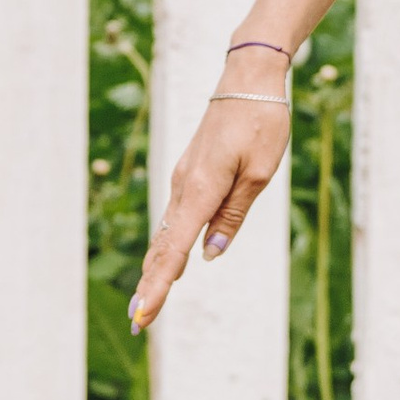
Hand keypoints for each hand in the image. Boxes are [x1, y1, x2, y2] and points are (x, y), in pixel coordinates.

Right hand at [129, 0, 345, 331]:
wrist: (248, 77)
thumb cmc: (261, 121)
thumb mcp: (260, 172)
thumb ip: (233, 215)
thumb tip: (210, 254)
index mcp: (201, 188)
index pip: (173, 249)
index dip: (158, 285)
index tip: (143, 315)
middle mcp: (184, 186)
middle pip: (163, 245)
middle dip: (150, 285)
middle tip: (138, 323)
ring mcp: (184, 179)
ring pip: (167, 232)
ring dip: (156, 268)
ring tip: (146, 303)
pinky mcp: (191, 173)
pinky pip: (177, 217)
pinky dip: (167, 244)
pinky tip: (166, 263)